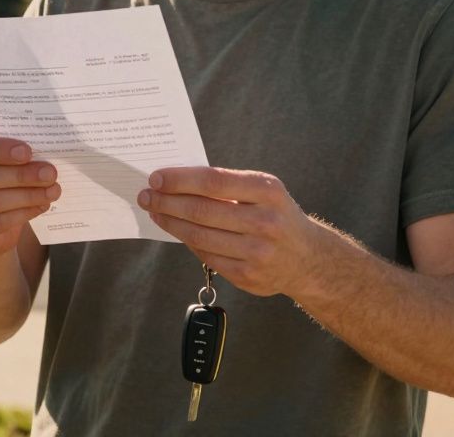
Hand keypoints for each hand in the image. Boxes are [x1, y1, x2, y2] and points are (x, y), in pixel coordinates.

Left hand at [137, 167, 325, 297]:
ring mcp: (257, 252)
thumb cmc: (274, 214)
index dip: (180, 180)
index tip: (156, 178)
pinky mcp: (248, 275)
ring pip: (200, 236)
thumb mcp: (263, 191)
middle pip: (202, 210)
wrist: (307, 258)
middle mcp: (265, 221)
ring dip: (171, 222)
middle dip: (167, 201)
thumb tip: (176, 182)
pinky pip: (207, 256)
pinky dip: (187, 242)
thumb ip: (227, 185)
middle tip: (146, 196)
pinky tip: (176, 231)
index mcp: (267, 191)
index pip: (213, 182)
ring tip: (155, 211)